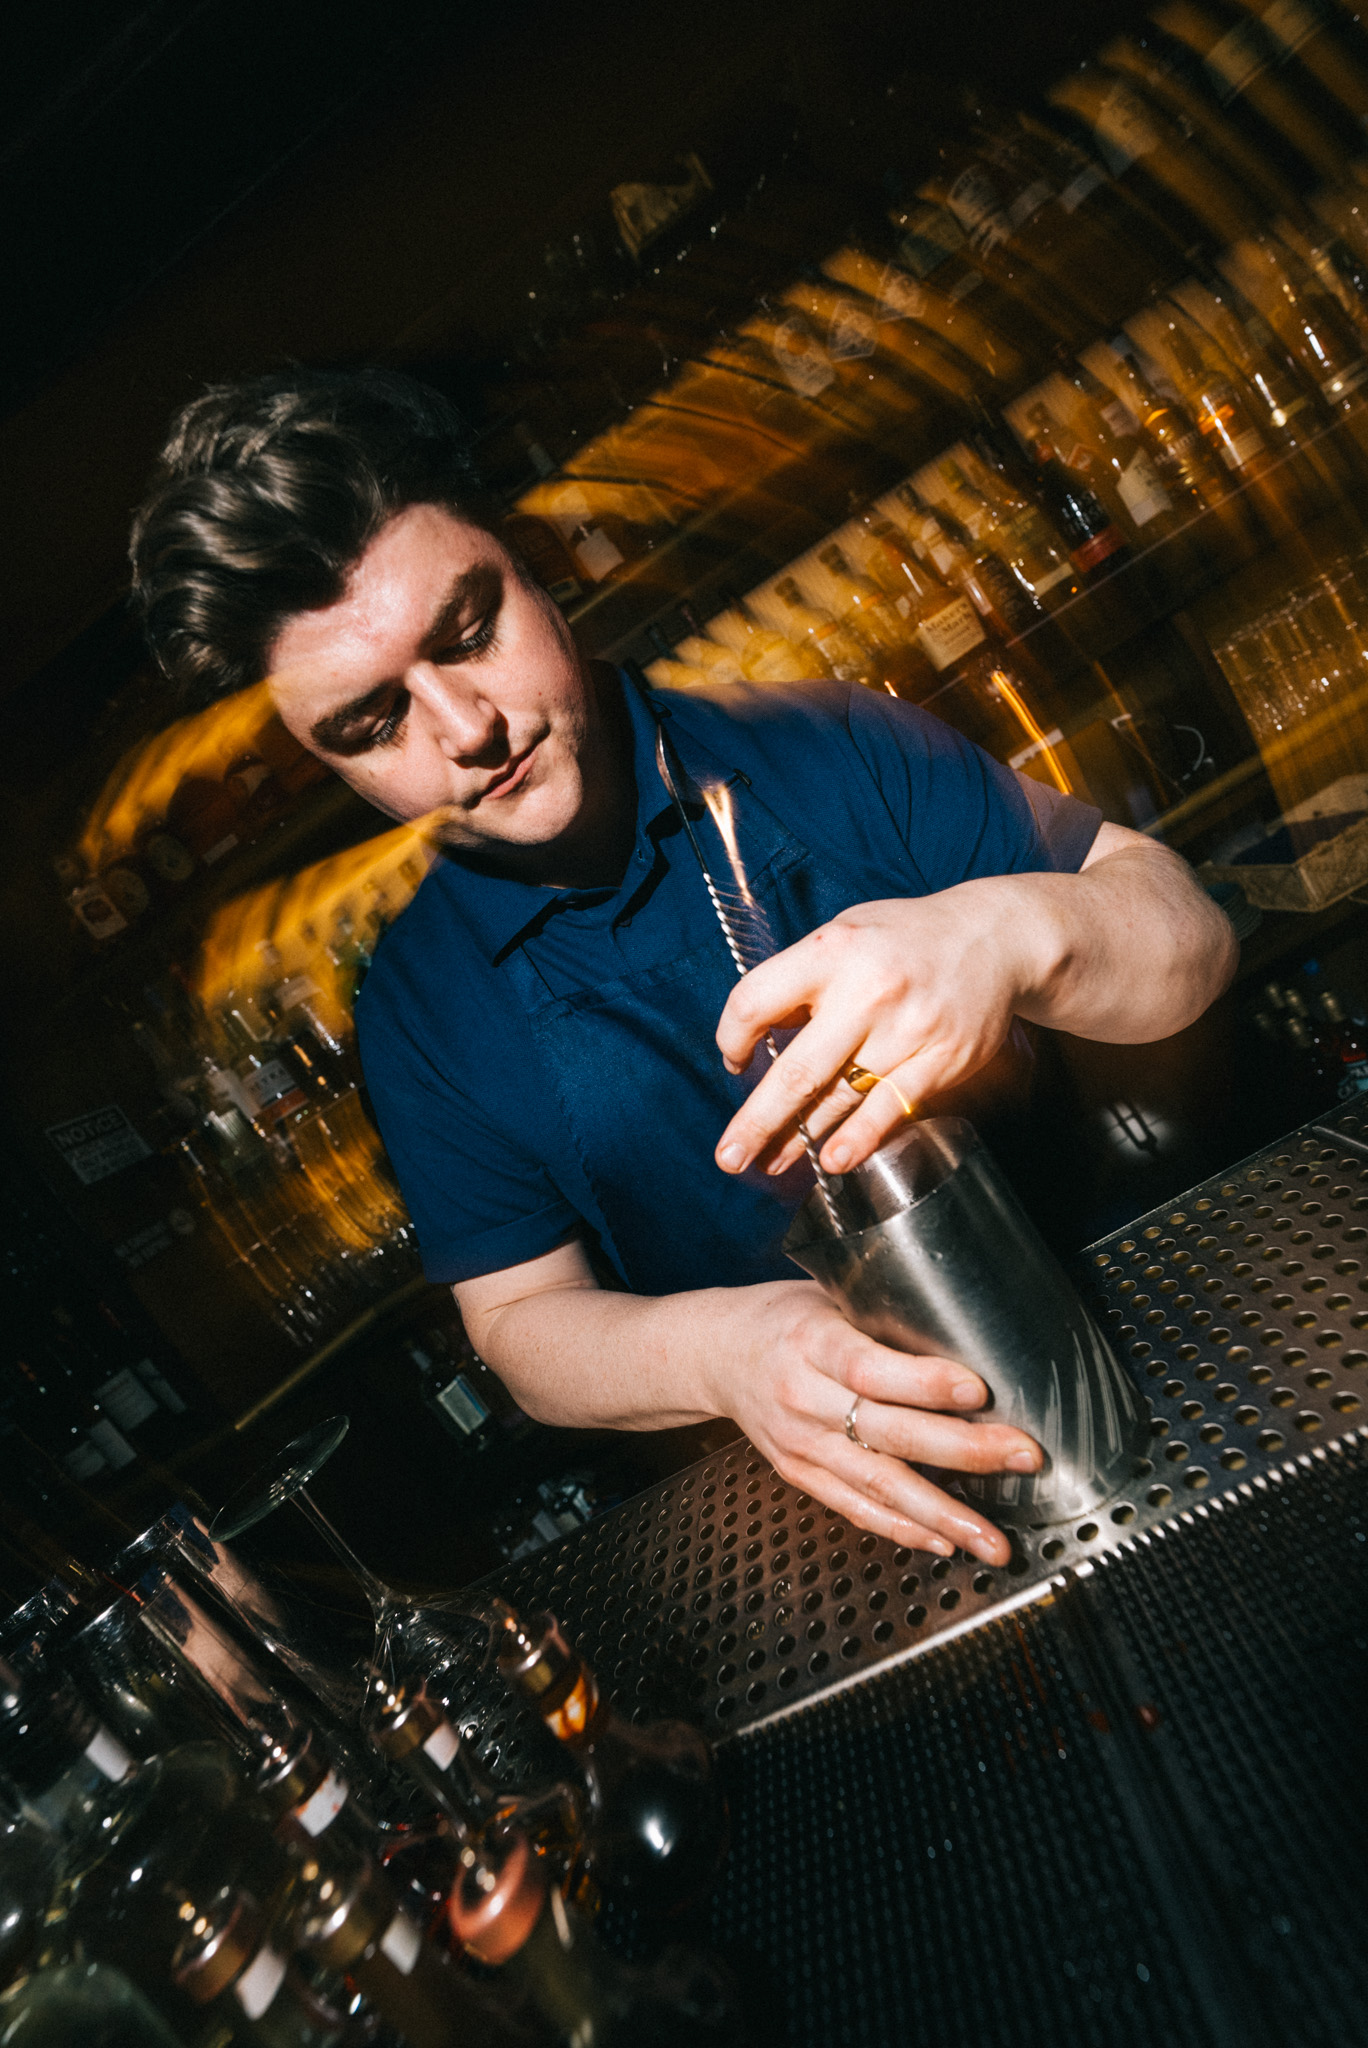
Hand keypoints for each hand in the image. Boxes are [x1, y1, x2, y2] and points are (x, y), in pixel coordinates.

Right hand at [705, 1278, 1042, 1565]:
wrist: (716, 1353)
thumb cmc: (785, 1317)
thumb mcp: (830, 1297)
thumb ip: (886, 1322)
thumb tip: (971, 1341)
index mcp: (813, 1341)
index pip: (870, 1367)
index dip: (925, 1382)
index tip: (978, 1389)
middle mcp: (804, 1396)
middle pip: (889, 1431)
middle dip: (964, 1450)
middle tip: (1023, 1457)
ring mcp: (801, 1442)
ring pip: (878, 1483)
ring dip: (943, 1512)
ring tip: (993, 1538)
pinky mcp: (799, 1472)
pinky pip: (855, 1507)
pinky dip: (901, 1528)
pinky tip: (943, 1540)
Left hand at [714, 887, 1039, 1178]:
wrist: (994, 938)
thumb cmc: (906, 939)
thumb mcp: (844, 934)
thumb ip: (802, 980)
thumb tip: (759, 1036)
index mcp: (832, 952)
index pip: (756, 1001)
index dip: (733, 1037)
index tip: (735, 1059)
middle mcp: (866, 992)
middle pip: (796, 1070)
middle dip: (757, 1121)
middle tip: (730, 1156)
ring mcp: (906, 1030)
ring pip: (840, 1097)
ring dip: (800, 1139)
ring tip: (772, 1163)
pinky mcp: (940, 1060)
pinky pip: (889, 1109)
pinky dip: (858, 1139)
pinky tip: (833, 1161)